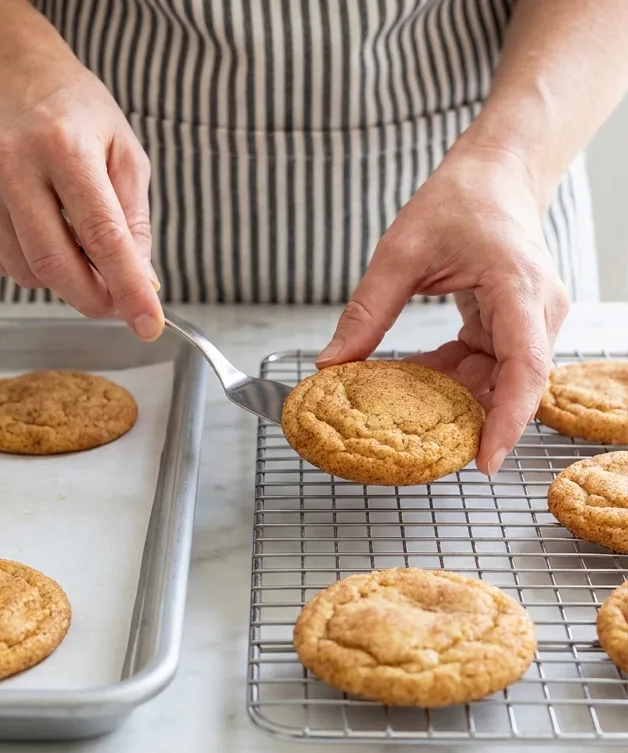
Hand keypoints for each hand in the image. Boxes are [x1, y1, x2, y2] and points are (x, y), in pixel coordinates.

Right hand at [0, 50, 164, 339]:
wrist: (6, 72)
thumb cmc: (72, 110)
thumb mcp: (122, 151)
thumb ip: (133, 221)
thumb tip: (141, 282)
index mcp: (66, 145)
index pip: (103, 236)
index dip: (129, 287)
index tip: (148, 324)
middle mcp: (14, 162)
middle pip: (55, 264)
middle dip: (92, 297)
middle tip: (115, 302)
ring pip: (25, 270)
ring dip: (58, 275)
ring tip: (71, 238)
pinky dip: (27, 263)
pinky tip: (37, 228)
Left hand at [315, 150, 569, 475]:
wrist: (492, 177)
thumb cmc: (457, 202)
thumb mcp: (399, 254)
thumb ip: (367, 311)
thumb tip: (331, 364)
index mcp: (519, 289)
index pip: (525, 367)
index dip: (507, 420)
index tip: (485, 460)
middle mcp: (537, 311)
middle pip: (513, 384)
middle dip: (470, 418)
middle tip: (421, 449)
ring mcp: (528, 320)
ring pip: (495, 379)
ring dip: (451, 396)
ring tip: (405, 415)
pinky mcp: (510, 325)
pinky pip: (483, 364)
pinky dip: (448, 376)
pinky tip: (412, 381)